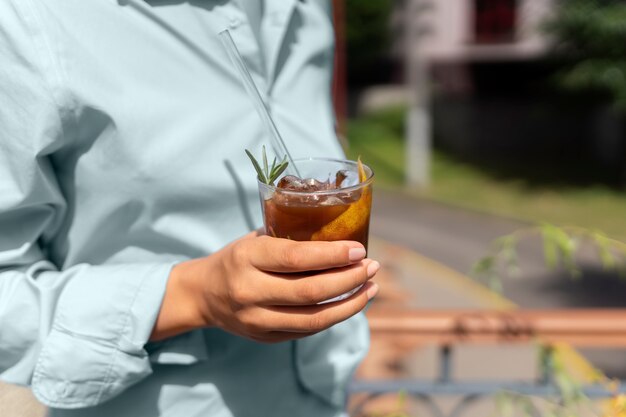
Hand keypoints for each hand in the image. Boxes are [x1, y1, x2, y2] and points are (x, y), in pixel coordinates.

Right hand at [151, 232, 378, 341]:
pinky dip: (334, 317)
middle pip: (310, 291)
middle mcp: (249, 291)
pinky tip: (351, 302)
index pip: (295, 258)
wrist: (202, 295)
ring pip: (314, 318)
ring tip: (371, 288)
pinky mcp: (264, 338)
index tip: (360, 249)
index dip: (332, 255)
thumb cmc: (237, 259)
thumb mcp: (255, 240)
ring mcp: (256, 319)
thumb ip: (290, 239)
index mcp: (246, 257)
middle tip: (372, 267)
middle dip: (349, 279)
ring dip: (350, 304)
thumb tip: (340, 235)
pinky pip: (307, 330)